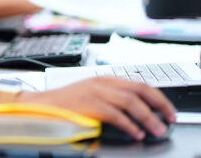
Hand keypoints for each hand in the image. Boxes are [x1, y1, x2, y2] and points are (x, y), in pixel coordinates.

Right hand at [15, 77, 176, 140]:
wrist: (41, 106)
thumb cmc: (64, 105)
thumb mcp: (91, 95)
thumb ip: (111, 98)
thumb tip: (135, 111)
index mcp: (104, 79)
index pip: (139, 83)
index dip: (157, 97)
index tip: (167, 110)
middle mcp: (101, 82)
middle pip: (139, 89)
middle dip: (159, 105)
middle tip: (169, 119)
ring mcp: (95, 92)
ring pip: (131, 102)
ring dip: (148, 117)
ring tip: (157, 130)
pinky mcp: (89, 104)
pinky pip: (116, 114)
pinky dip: (130, 125)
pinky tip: (136, 132)